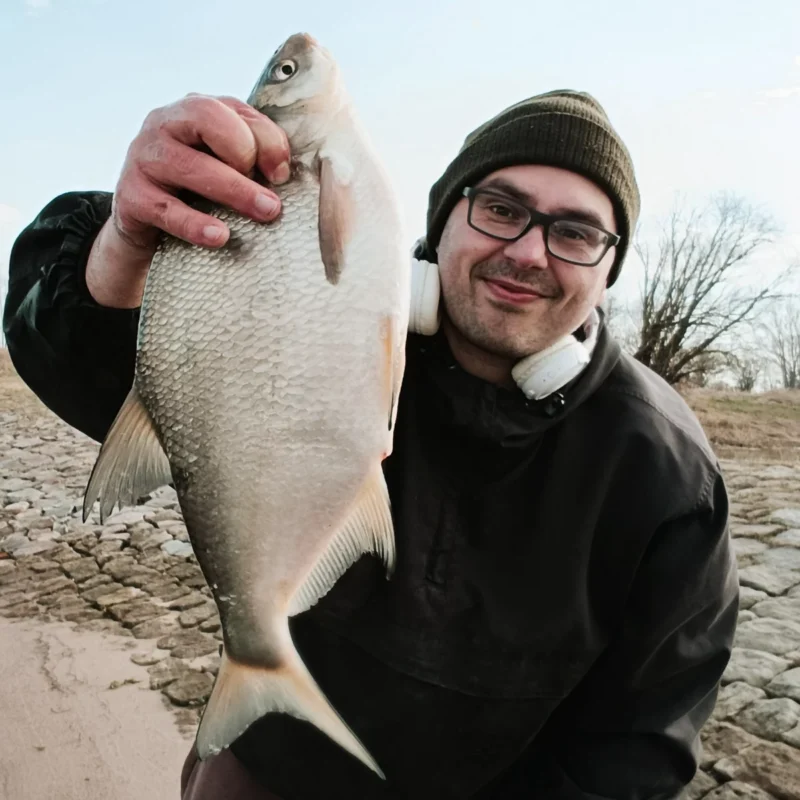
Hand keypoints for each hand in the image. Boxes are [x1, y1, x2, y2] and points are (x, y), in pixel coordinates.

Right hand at [86, 94, 290, 307]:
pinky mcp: (131, 196)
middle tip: (272, 196)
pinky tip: (219, 236)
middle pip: (205, 118)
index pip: (233, 109)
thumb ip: (256, 155)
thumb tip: (280, 172)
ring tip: (264, 213)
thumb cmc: (199, 191)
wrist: (147, 227)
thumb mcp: (227, 167)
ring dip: (234, 190)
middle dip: (245, 153)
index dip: (266, 140)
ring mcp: (144, 156)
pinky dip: (195, 224)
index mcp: (194, 110)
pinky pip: (166, 209)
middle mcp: (164, 123)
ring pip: (190, 165)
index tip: (282, 176)